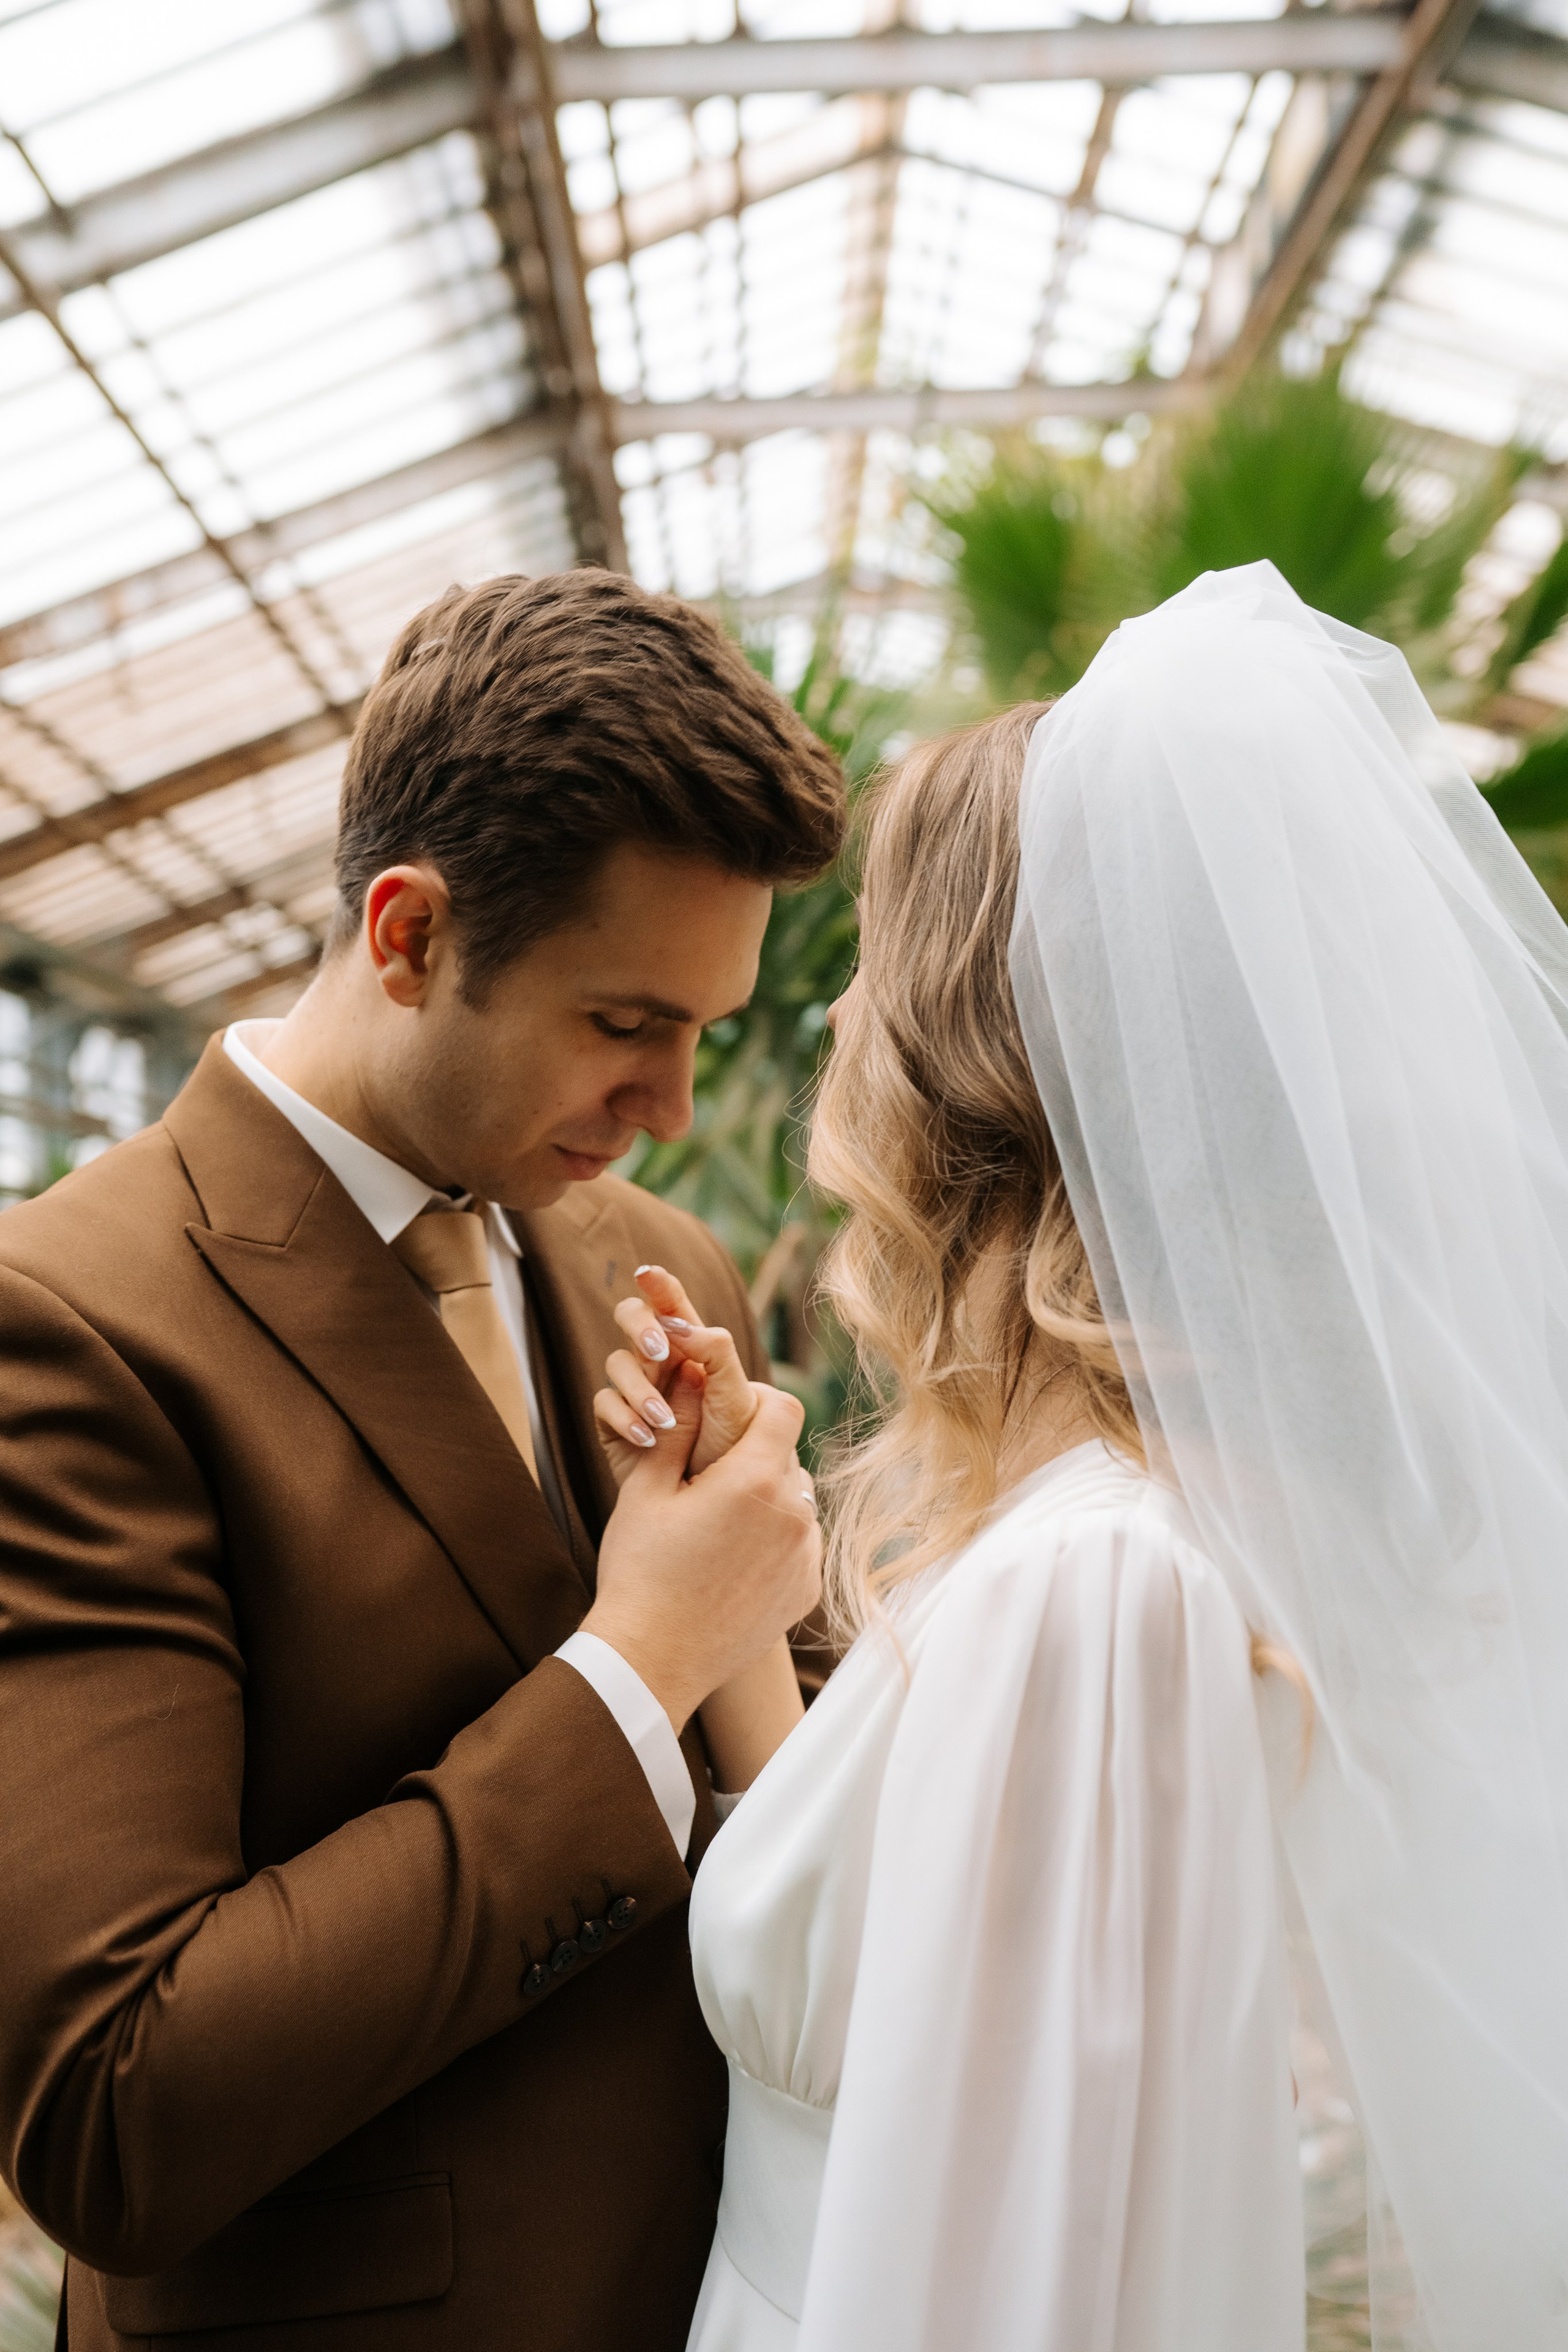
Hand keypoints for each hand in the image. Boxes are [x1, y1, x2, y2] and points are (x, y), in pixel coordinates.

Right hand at [582, 1363, 821, 1732]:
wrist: (652, 1660)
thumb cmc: (640, 1571)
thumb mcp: (646, 1489)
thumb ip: (677, 1427)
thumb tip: (693, 1375)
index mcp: (755, 1480)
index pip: (783, 1408)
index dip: (756, 1400)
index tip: (729, 1412)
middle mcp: (795, 1515)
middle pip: (787, 1457)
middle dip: (755, 1455)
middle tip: (710, 1477)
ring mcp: (806, 1557)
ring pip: (797, 1502)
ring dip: (768, 1500)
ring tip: (720, 1523)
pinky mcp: (807, 1591)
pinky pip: (801, 1545)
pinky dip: (777, 1543)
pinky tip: (733, 1561)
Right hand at [594, 1263, 760, 1482]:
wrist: (714, 1508)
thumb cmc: (736, 1451)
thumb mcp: (737, 1399)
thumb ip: (715, 1352)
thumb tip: (678, 1324)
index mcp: (694, 1350)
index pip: (674, 1307)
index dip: (661, 1286)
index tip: (648, 1273)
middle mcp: (660, 1363)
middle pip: (633, 1319)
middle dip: (642, 1328)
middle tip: (660, 1352)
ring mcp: (634, 1391)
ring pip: (617, 1362)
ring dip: (640, 1386)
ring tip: (665, 1421)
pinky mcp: (614, 1424)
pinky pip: (604, 1404)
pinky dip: (625, 1417)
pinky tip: (648, 1439)